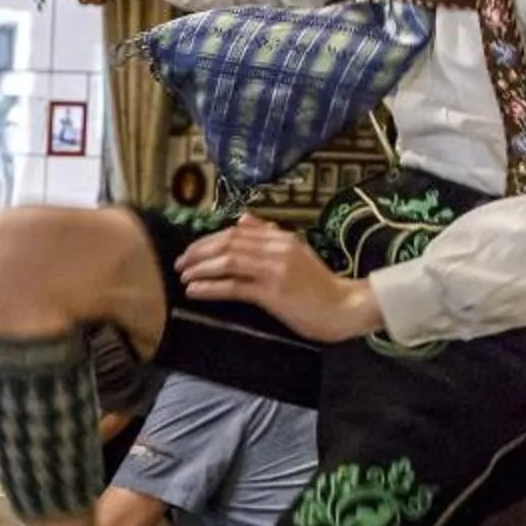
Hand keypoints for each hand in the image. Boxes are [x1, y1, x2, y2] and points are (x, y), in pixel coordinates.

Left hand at [177, 215, 385, 341]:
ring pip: (228, 262)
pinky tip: (194, 291)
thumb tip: (242, 218)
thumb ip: (268, 234)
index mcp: (281, 238)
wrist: (344, 307)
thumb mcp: (296, 251)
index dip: (208, 240)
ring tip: (183, 276)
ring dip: (200, 268)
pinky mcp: (273, 293)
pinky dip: (210, 287)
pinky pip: (234, 287)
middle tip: (180, 263)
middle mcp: (276, 249)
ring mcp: (274, 270)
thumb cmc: (318, 284)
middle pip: (228, 244)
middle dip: (199, 252)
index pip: (235, 233)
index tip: (191, 250)